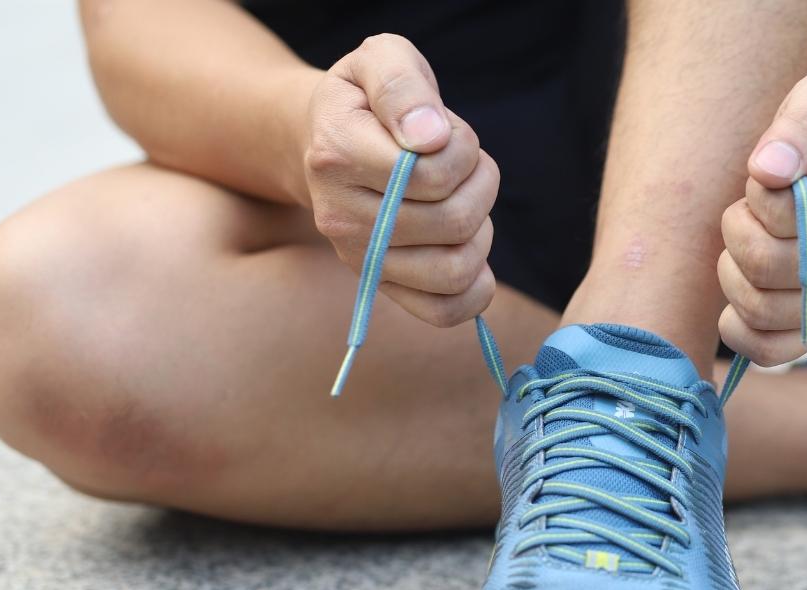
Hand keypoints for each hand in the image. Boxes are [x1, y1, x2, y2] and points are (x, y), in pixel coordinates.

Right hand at [302, 34, 498, 326]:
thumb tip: (429, 137)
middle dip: (480, 185)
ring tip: (465, 202)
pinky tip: (469, 249)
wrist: (325, 139)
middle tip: (466, 166)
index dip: (463, 149)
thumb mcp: (382, 60)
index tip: (449, 133)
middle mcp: (340, 216)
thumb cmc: (366, 99)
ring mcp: (359, 258)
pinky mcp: (381, 285)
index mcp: (336, 154)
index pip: (433, 173)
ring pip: (454, 270)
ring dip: (482, 232)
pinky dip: (475, 288)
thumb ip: (404, 86)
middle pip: (453, 222)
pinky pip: (443, 311)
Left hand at [718, 72, 806, 365]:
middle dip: (738, 232)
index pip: (784, 209)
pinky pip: (772, 350)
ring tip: (746, 245)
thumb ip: (800, 124)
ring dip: (732, 275)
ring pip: (763, 308)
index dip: (756, 191)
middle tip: (747, 213)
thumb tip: (767, 170)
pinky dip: (740, 329)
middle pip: (768, 263)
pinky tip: (739, 297)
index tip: (766, 177)